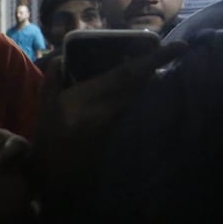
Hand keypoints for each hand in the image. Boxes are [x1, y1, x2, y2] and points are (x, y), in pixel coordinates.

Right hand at [34, 43, 184, 207]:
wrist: (58, 177)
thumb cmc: (48, 142)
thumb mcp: (43, 110)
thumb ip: (51, 82)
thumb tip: (60, 59)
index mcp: (87, 99)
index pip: (126, 75)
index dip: (153, 59)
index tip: (179, 46)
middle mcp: (107, 109)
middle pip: (139, 83)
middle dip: (159, 65)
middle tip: (178, 48)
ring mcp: (115, 121)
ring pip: (139, 94)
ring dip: (152, 77)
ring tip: (161, 62)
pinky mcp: (117, 129)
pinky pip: (132, 104)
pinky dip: (140, 91)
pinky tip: (143, 83)